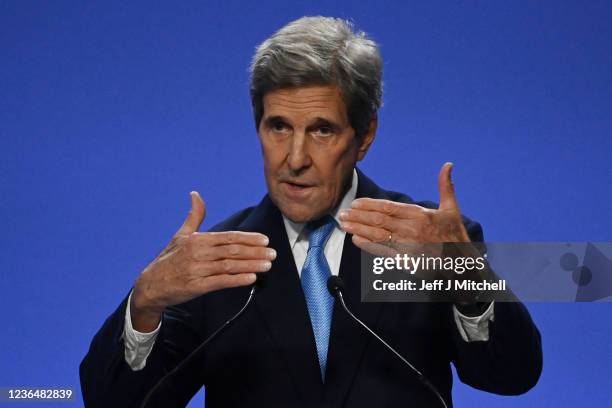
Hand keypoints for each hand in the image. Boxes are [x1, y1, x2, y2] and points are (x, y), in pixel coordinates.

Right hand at [131, 192, 274, 331]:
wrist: (150, 285)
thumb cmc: (169, 258)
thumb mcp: (180, 235)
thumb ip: (194, 216)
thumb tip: (195, 194)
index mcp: (198, 240)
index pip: (228, 237)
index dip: (248, 238)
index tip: (265, 240)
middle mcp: (198, 253)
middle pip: (232, 251)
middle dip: (255, 252)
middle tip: (273, 253)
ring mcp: (197, 270)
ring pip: (229, 266)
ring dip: (250, 265)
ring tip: (267, 265)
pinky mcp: (196, 287)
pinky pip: (220, 282)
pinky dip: (237, 280)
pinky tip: (251, 278)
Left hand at [339, 162, 469, 253]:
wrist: (462, 264)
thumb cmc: (455, 235)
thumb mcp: (452, 209)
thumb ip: (445, 186)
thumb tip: (448, 165)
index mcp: (420, 215)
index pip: (389, 208)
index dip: (369, 205)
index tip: (356, 203)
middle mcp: (412, 230)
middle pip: (379, 221)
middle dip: (358, 216)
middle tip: (342, 213)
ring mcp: (408, 247)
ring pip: (377, 235)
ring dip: (358, 229)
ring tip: (344, 225)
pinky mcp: (406, 261)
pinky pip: (383, 252)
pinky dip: (367, 246)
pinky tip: (356, 240)